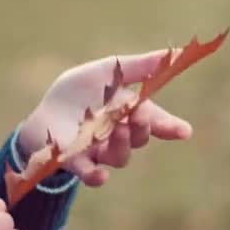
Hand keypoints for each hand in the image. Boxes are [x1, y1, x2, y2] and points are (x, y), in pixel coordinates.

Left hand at [19, 51, 192, 185]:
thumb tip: (174, 52)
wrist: (45, 110)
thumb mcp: (107, 71)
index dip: (170, 126)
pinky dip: (97, 176)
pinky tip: (101, 175)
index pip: (154, 120)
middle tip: (139, 116)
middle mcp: (117, 135)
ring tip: (117, 129)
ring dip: (122, 146)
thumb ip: (137, 67)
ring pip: (119, 157)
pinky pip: (90, 174)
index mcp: (128, 112)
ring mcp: (97, 151)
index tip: (184, 131)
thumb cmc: (78, 92)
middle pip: (138, 138)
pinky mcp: (74, 161)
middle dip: (143, 128)